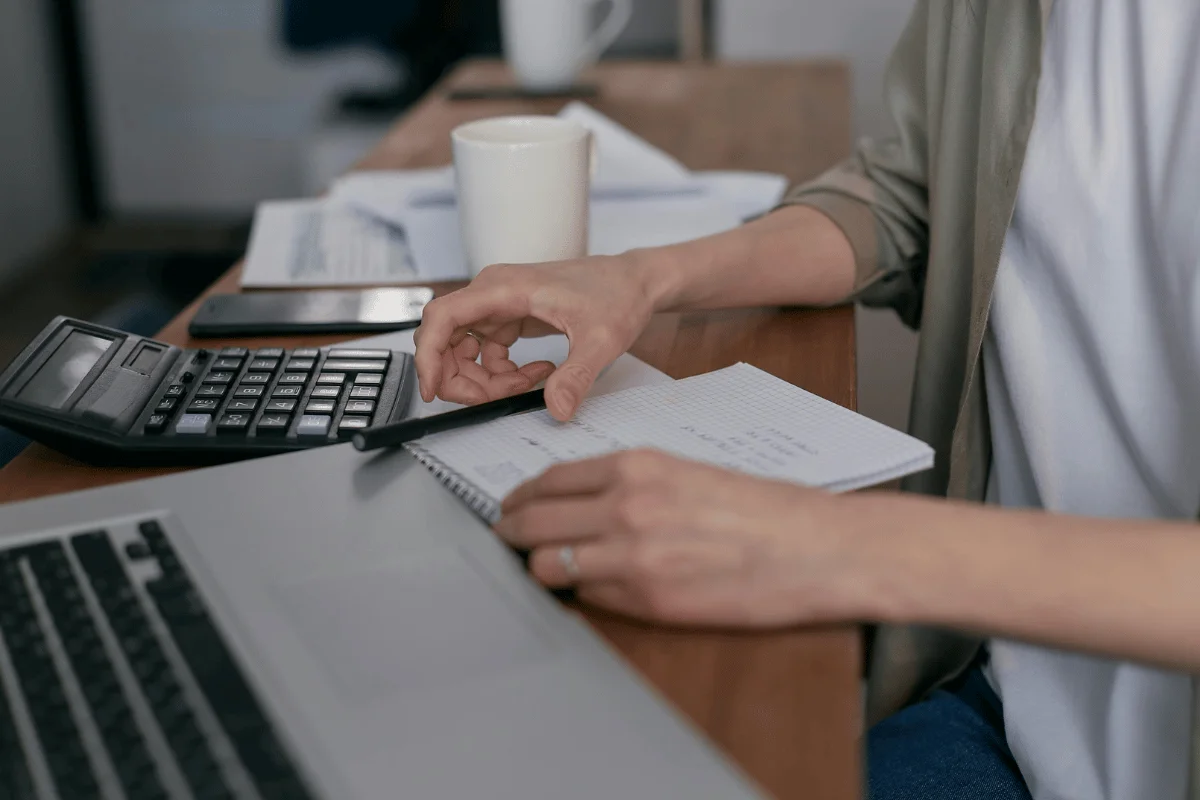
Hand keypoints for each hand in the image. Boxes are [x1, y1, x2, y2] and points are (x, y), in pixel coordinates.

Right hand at [413, 254, 662, 420]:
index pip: (443, 317)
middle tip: (492, 400)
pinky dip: (502, 373)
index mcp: (503, 288)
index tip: (432, 390)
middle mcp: (493, 293)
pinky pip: (487, 353)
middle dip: (460, 378)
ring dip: (485, 379)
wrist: (635, 281)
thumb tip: (557, 410)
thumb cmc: (618, 295)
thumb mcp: (601, 341)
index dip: (428, 355)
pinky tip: (537, 375)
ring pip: (465, 350)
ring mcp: (500, 306)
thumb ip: (577, 376)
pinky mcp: (510, 317)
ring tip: (528, 385)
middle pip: (446, 339)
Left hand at [494, 450, 867, 627]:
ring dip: (541, 568)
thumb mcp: (688, 473)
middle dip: (512, 533)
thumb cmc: (765, 510)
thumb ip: (631, 485)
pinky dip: (584, 594)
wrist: (817, 548)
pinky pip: (590, 598)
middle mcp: (626, 507)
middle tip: (506, 540)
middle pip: (533, 522)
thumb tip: (582, 502)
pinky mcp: (649, 602)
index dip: (520, 498)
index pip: (548, 481)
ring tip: (544, 569)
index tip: (511, 507)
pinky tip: (594, 589)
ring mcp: (633, 557)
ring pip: (548, 565)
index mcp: (637, 467)